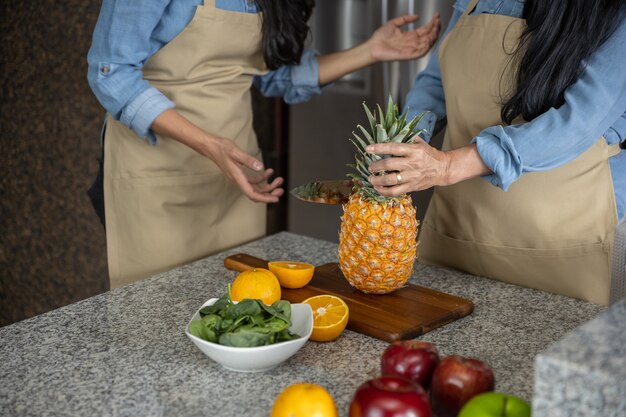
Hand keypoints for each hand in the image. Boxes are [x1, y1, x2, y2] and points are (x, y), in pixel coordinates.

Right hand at [150, 109, 283, 202]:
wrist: (210, 146)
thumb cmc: (221, 148)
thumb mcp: (235, 152)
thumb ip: (248, 160)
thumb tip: (261, 167)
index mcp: (237, 178)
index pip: (252, 194)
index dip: (265, 198)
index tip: (276, 198)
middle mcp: (238, 181)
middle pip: (256, 193)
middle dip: (270, 193)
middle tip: (281, 189)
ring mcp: (239, 178)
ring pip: (256, 188)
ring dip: (268, 186)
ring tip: (278, 180)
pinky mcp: (240, 174)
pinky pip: (253, 181)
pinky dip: (262, 178)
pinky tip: (269, 171)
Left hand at [366, 137, 449, 195]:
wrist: (443, 169)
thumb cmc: (429, 155)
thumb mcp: (420, 143)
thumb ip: (406, 138)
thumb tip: (389, 133)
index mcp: (413, 150)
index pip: (393, 148)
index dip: (379, 148)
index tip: (368, 149)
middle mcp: (412, 163)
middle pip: (388, 165)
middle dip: (375, 166)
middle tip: (370, 167)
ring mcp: (411, 176)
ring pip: (390, 180)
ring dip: (377, 180)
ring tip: (371, 179)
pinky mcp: (412, 187)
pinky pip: (395, 191)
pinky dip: (384, 191)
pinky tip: (378, 188)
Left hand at [368, 14, 440, 61]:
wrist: (373, 46)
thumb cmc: (380, 37)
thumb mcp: (394, 23)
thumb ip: (405, 19)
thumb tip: (417, 16)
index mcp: (410, 36)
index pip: (425, 30)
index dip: (432, 23)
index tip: (437, 15)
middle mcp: (412, 43)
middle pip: (428, 36)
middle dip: (435, 28)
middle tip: (438, 20)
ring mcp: (411, 49)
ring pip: (427, 44)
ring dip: (433, 36)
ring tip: (435, 28)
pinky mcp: (408, 55)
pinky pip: (420, 52)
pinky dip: (426, 47)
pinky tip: (429, 39)